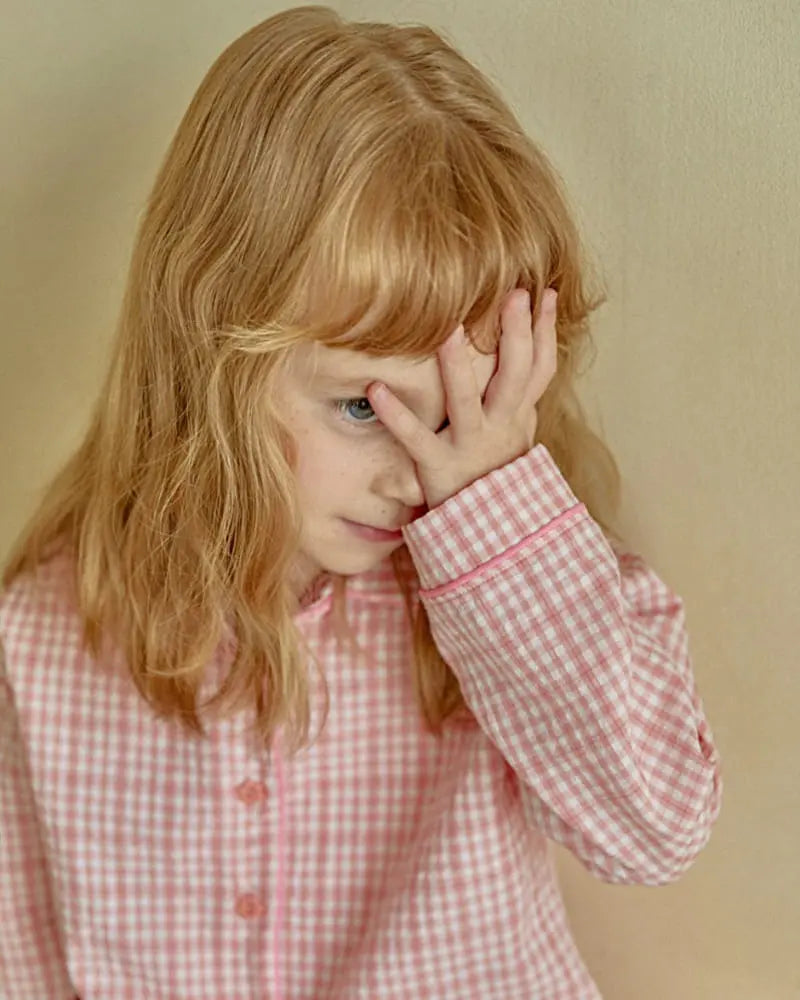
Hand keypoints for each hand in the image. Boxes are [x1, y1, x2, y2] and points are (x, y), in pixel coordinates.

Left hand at [366, 287, 557, 509]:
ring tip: (447, 328)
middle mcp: (500, 426)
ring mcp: (470, 445)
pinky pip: (416, 438)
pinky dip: (396, 416)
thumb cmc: (496, 468)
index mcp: (518, 414)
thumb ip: (522, 388)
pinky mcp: (438, 467)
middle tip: (512, 294)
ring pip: (467, 402)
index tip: (547, 292)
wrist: (488, 529)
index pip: (540, 368)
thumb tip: (535, 338)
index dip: (546, 331)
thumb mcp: (518, 427)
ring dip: (457, 366)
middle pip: (514, 375)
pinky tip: (376, 390)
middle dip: (515, 334)